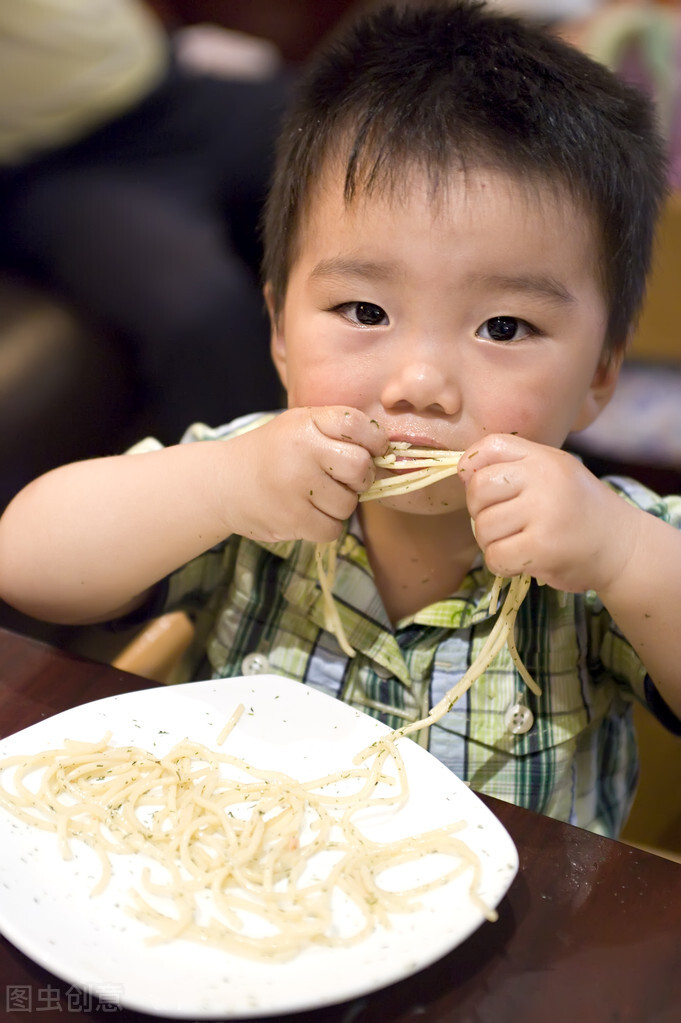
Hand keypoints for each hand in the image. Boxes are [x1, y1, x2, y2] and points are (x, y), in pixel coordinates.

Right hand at [221, 407, 388, 543]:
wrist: (223, 483)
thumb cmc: (273, 454)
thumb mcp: (299, 426)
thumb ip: (337, 431)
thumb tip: (389, 453)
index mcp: (305, 422)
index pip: (358, 425)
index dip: (375, 441)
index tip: (372, 450)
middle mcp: (302, 451)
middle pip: (360, 468)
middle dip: (360, 478)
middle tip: (344, 479)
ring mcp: (296, 486)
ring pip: (349, 503)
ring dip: (340, 504)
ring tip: (316, 496)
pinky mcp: (292, 518)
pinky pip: (333, 528)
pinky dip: (327, 525)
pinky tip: (310, 514)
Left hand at [458, 433, 638, 592]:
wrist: (623, 546)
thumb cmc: (580, 512)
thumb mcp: (554, 475)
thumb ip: (515, 468)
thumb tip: (463, 472)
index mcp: (544, 457)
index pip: (489, 446)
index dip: (473, 468)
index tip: (484, 490)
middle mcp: (544, 477)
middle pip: (479, 488)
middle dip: (479, 512)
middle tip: (501, 524)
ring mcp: (544, 511)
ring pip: (483, 526)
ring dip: (491, 543)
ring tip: (515, 543)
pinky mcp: (543, 546)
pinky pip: (495, 555)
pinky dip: (501, 564)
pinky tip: (519, 561)